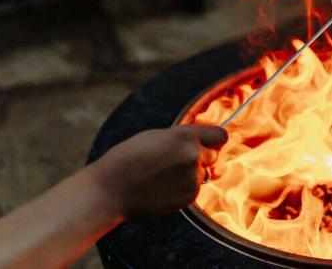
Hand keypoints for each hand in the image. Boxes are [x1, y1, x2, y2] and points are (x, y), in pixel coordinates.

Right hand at [87, 125, 226, 218]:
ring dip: (190, 174)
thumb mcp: (158, 135)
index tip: (208, 142)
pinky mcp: (189, 197)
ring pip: (203, 173)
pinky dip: (184, 188)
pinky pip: (195, 189)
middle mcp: (194, 155)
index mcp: (187, 136)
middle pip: (213, 154)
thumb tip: (202, 141)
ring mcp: (193, 178)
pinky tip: (163, 187)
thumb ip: (184, 137)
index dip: (213, 139)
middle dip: (200, 156)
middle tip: (175, 160)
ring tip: (164, 175)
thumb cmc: (129, 158)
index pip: (220, 135)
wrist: (111, 189)